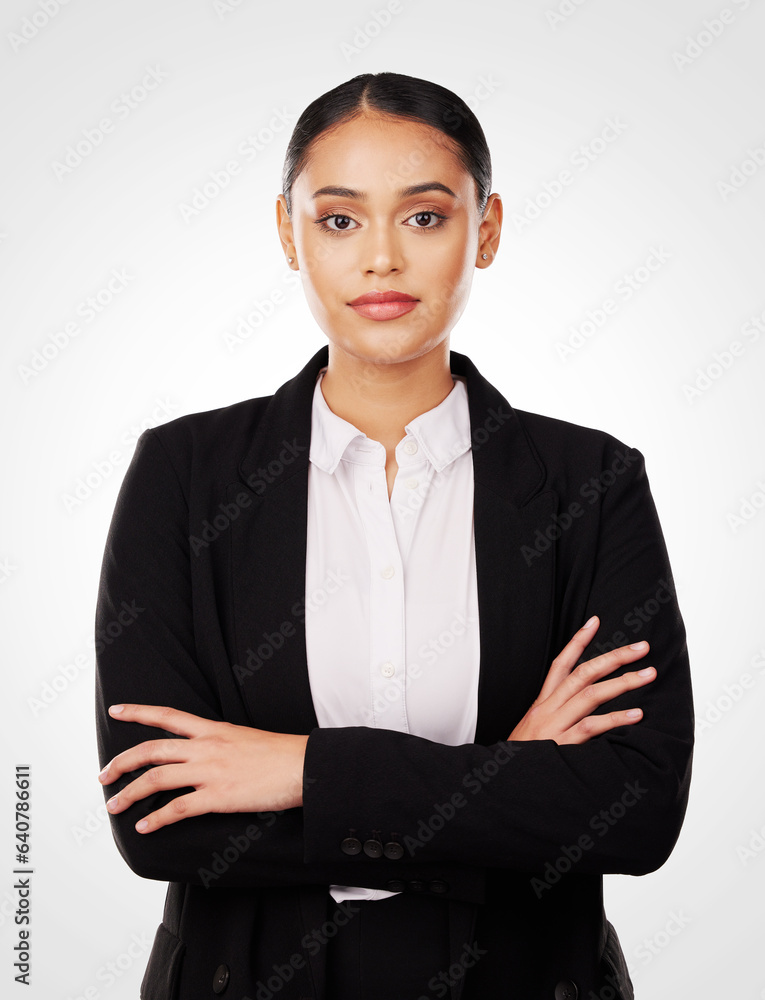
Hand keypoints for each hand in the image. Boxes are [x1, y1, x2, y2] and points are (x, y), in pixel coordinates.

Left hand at [98, 704, 308, 832]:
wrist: (303, 765)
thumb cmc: (282, 755)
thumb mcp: (245, 738)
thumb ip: (221, 743)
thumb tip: (207, 754)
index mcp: (213, 730)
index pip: (167, 716)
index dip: (139, 712)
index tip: (117, 710)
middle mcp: (205, 746)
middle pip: (151, 750)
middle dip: (121, 762)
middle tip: (103, 775)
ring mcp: (210, 771)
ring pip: (156, 778)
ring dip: (129, 793)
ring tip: (114, 805)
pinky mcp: (218, 796)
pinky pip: (177, 808)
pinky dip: (156, 818)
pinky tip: (145, 826)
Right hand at [507, 616, 654, 744]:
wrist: (502, 781)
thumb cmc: (522, 757)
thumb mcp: (533, 729)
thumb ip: (554, 716)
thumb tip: (579, 707)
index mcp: (542, 702)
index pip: (561, 663)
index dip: (578, 641)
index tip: (595, 622)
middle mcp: (548, 708)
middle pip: (583, 673)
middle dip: (614, 657)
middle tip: (642, 648)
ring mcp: (555, 725)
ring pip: (591, 695)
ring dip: (623, 683)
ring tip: (648, 674)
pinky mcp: (561, 745)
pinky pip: (591, 727)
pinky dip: (615, 719)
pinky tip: (636, 714)